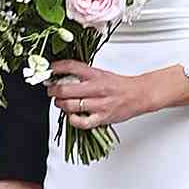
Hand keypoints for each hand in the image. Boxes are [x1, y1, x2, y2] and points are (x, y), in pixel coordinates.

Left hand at [46, 60, 184, 128]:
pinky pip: (82, 122)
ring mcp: (99, 104)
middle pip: (66, 89)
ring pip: (71, 105)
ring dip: (60, 104)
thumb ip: (84, 75)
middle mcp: (97, 88)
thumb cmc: (119, 85)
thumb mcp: (101, 74)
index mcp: (96, 74)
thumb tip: (63, 76)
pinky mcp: (103, 118)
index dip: (57, 68)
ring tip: (59, 102)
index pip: (72, 67)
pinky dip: (73, 120)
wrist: (139, 95)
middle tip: (51, 90)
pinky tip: (72, 116)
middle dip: (53, 90)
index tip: (50, 70)